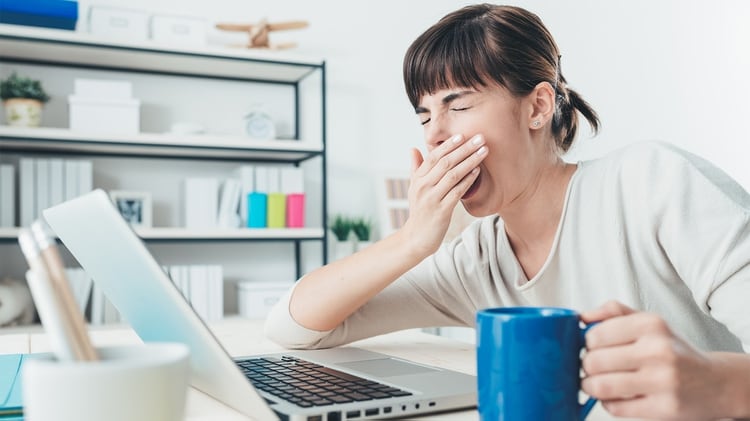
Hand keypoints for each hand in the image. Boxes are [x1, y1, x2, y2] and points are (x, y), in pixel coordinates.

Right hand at [401, 134, 485, 255]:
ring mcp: (432, 198)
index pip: (433, 156)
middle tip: (479, 138)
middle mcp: (423, 186)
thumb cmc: (420, 210)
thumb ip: (416, 168)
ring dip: (470, 161)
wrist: (417, 238)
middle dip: (464, 149)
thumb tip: (413, 149)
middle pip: (445, 162)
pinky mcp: (442, 211)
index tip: (463, 135)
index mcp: (418, 178)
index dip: (449, 145)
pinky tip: (478, 171)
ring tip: (484, 151)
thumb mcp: (414, 188)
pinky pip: (457, 192)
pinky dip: (468, 180)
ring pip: (453, 175)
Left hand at [581, 301, 727, 420]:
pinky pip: (616, 408)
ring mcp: (663, 381)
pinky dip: (608, 403)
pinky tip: (617, 396)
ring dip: (590, 386)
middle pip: (594, 361)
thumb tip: (582, 317)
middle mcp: (659, 350)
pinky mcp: (664, 409)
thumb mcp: (649, 322)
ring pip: (601, 386)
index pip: (596, 335)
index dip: (587, 344)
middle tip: (591, 367)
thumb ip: (614, 312)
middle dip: (586, 366)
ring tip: (595, 383)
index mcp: (651, 324)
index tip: (591, 348)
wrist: (716, 383)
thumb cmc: (674, 350)